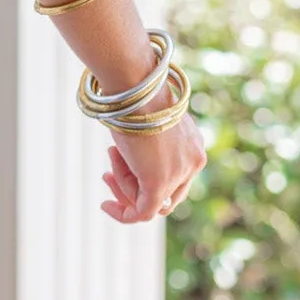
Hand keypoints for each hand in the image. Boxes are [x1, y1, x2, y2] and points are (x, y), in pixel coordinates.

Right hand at [100, 95, 205, 225]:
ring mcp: (179, 174)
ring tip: (111, 157)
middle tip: (106, 174)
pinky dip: (124, 214)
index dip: (147, 175)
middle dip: (134, 187)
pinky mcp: (160, 184)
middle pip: (166, 193)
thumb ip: (150, 141)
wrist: (135, 85)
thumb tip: (134, 150)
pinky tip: (105, 206)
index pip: (175, 176)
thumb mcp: (148, 120)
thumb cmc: (136, 93)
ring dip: (123, 184)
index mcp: (194, 144)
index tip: (120, 165)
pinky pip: (143, 212)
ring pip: (151, 200)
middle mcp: (194, 162)